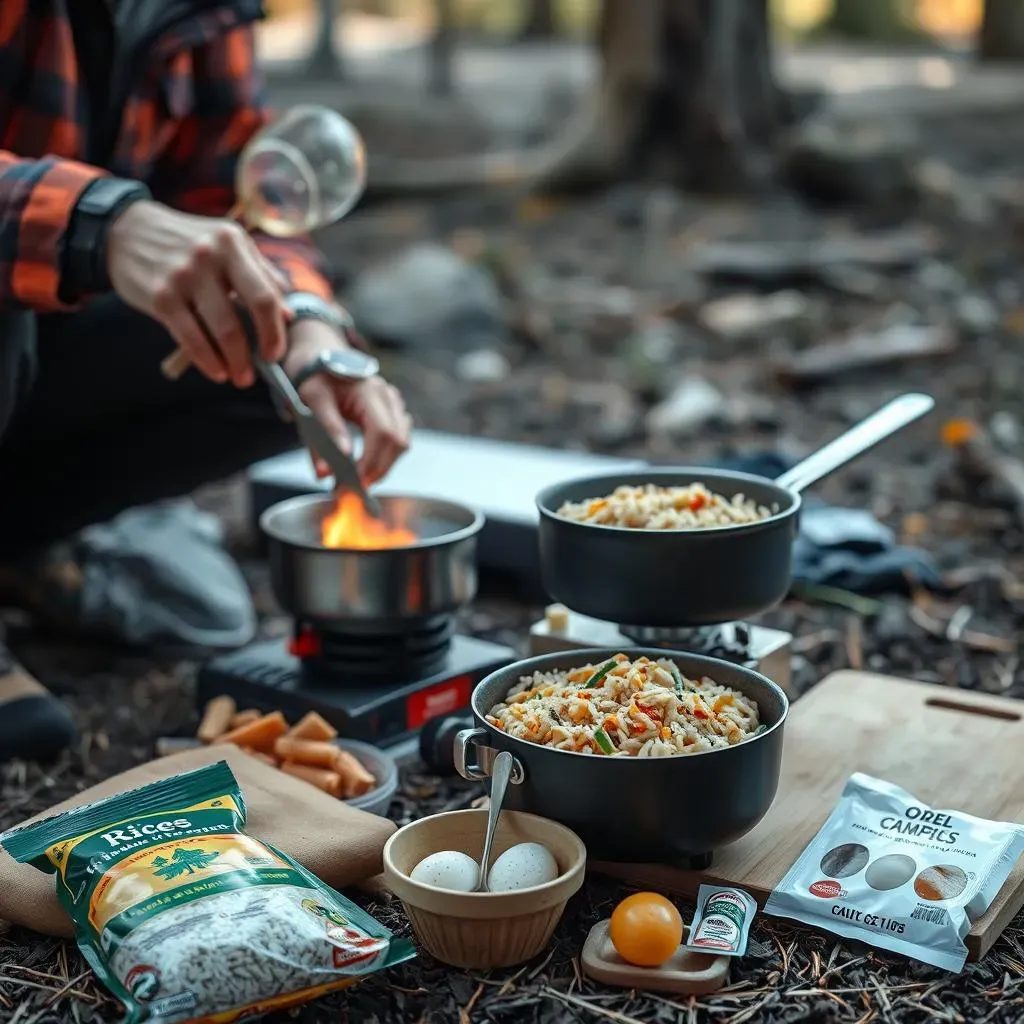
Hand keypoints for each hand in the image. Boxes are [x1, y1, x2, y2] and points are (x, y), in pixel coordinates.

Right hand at [107, 200, 288, 386]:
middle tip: (256, 373)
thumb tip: (288, 314)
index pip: (266, 294)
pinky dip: (206, 360)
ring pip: (221, 331)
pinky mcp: (160, 296)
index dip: (275, 330)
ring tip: (238, 377)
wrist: (125, 232)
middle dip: (256, 352)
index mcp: (233, 243)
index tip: (276, 352)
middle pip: (247, 315)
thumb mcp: (228, 245)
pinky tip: (215, 371)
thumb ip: (261, 275)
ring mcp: (183, 276)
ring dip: (233, 362)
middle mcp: (210, 256)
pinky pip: (190, 338)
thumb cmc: (187, 243)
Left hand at [283, 320, 411, 485]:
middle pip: (399, 442)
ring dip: (383, 464)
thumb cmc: (312, 374)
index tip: (353, 485)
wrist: (318, 353)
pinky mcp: (391, 408)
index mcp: (369, 390)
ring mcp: (393, 401)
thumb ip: (320, 438)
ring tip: (357, 477)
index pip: (383, 435)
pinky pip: (398, 437)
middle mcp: (387, 395)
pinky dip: (385, 454)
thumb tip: (325, 472)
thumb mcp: (309, 402)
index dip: (372, 464)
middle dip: (378, 470)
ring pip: (402, 442)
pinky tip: (366, 462)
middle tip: (352, 489)